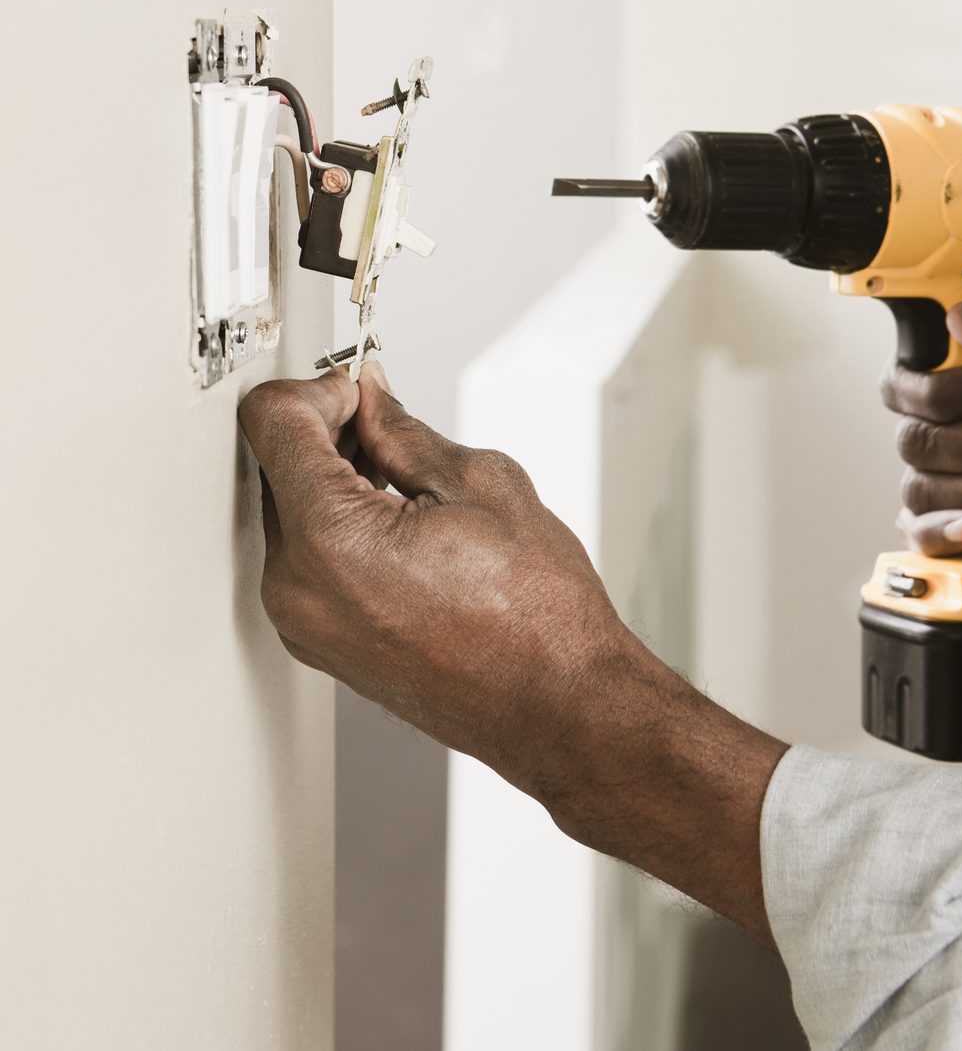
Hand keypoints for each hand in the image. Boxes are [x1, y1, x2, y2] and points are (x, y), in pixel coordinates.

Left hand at [238, 360, 785, 940]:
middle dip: (329, 430)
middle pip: (275, 465)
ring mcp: (306, 624)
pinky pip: (308, 560)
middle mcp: (298, 589)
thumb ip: (404, 432)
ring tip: (408, 480)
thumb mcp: (481, 486)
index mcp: (329, 540)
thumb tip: (373, 402)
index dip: (320, 387)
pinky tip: (401, 521)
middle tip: (388, 423)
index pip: (274, 422)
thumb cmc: (538, 620)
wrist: (558, 704)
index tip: (358, 389)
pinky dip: (340, 525)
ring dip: (335, 478)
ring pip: (291, 512)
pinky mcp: (323, 642)